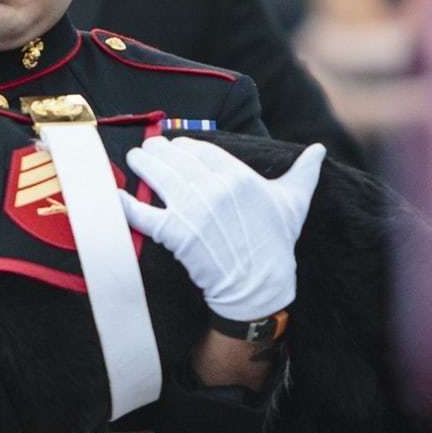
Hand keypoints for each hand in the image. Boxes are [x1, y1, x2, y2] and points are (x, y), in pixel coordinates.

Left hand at [119, 138, 324, 320]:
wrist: (259, 287)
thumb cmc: (276, 244)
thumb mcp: (293, 203)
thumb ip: (304, 172)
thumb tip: (319, 150)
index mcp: (239, 177)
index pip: (201, 150)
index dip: (184, 145)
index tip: (176, 145)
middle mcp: (215, 189)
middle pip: (176, 159)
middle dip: (159, 151)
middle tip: (149, 150)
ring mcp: (193, 211)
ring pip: (159, 177)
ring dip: (143, 164)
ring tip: (135, 158)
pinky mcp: (175, 234)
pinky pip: (142, 213)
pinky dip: (124, 202)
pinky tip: (112, 192)